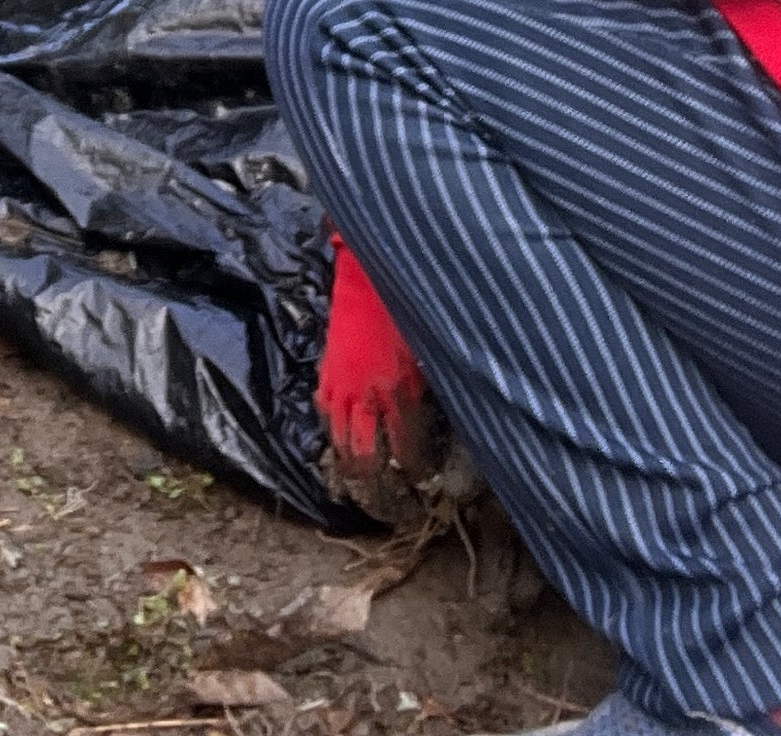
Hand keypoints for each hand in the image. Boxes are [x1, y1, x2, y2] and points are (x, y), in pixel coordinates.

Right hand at [317, 239, 442, 504]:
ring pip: (341, 445)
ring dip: (352, 473)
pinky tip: (343, 451)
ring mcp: (341, 387)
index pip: (408, 452)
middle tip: (390, 507)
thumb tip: (455, 424)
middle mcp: (368, 396)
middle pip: (368, 459)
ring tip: (363, 491)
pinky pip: (326, 418)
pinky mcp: (326, 375)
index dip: (416, 475)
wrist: (369, 273)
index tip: (426, 486)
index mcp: (401, 390)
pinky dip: (334, 440)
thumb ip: (435, 392)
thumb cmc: (410, 308)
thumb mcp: (433, 352)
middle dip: (379, 490)